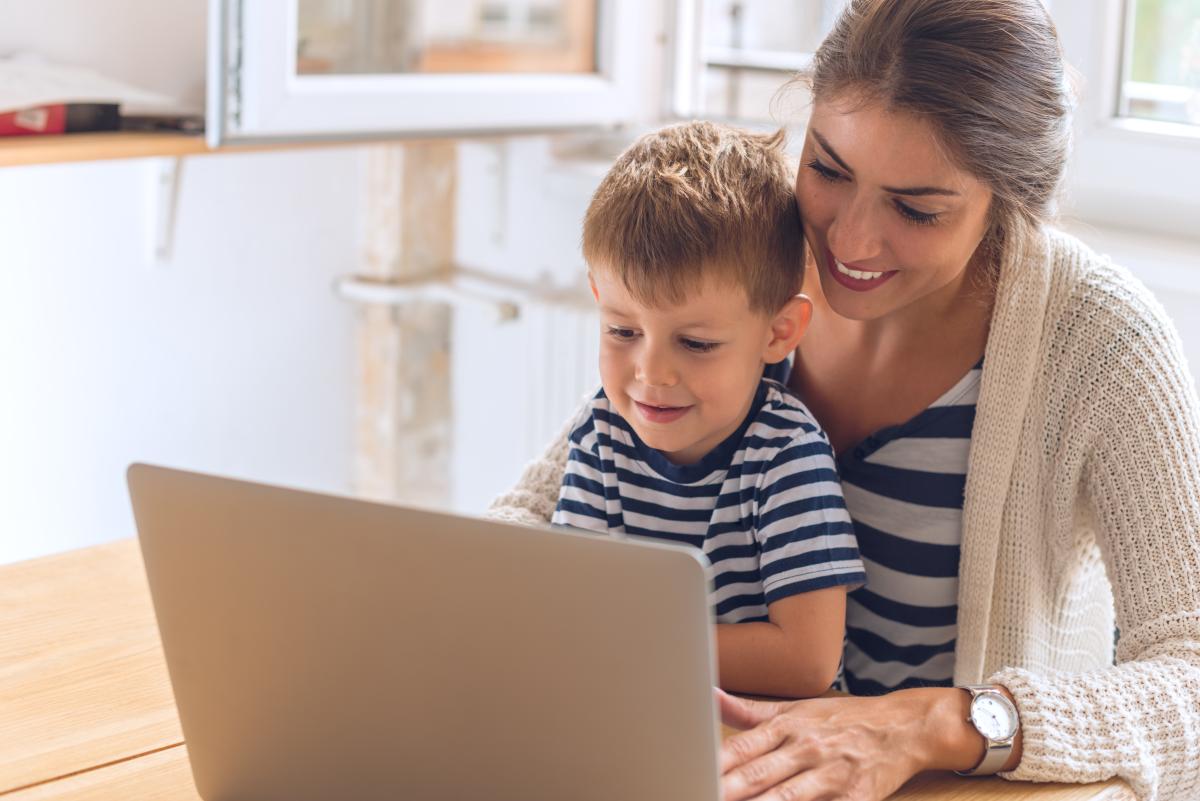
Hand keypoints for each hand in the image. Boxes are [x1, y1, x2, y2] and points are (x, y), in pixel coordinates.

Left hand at [718, 687, 983, 800]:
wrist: (903, 726)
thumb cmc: (841, 720)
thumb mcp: (795, 708)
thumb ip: (748, 712)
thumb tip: (708, 695)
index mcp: (787, 727)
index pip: (741, 749)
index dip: (712, 765)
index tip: (687, 771)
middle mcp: (805, 749)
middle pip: (757, 775)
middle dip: (727, 790)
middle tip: (698, 792)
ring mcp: (830, 776)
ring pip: (786, 798)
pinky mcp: (855, 799)